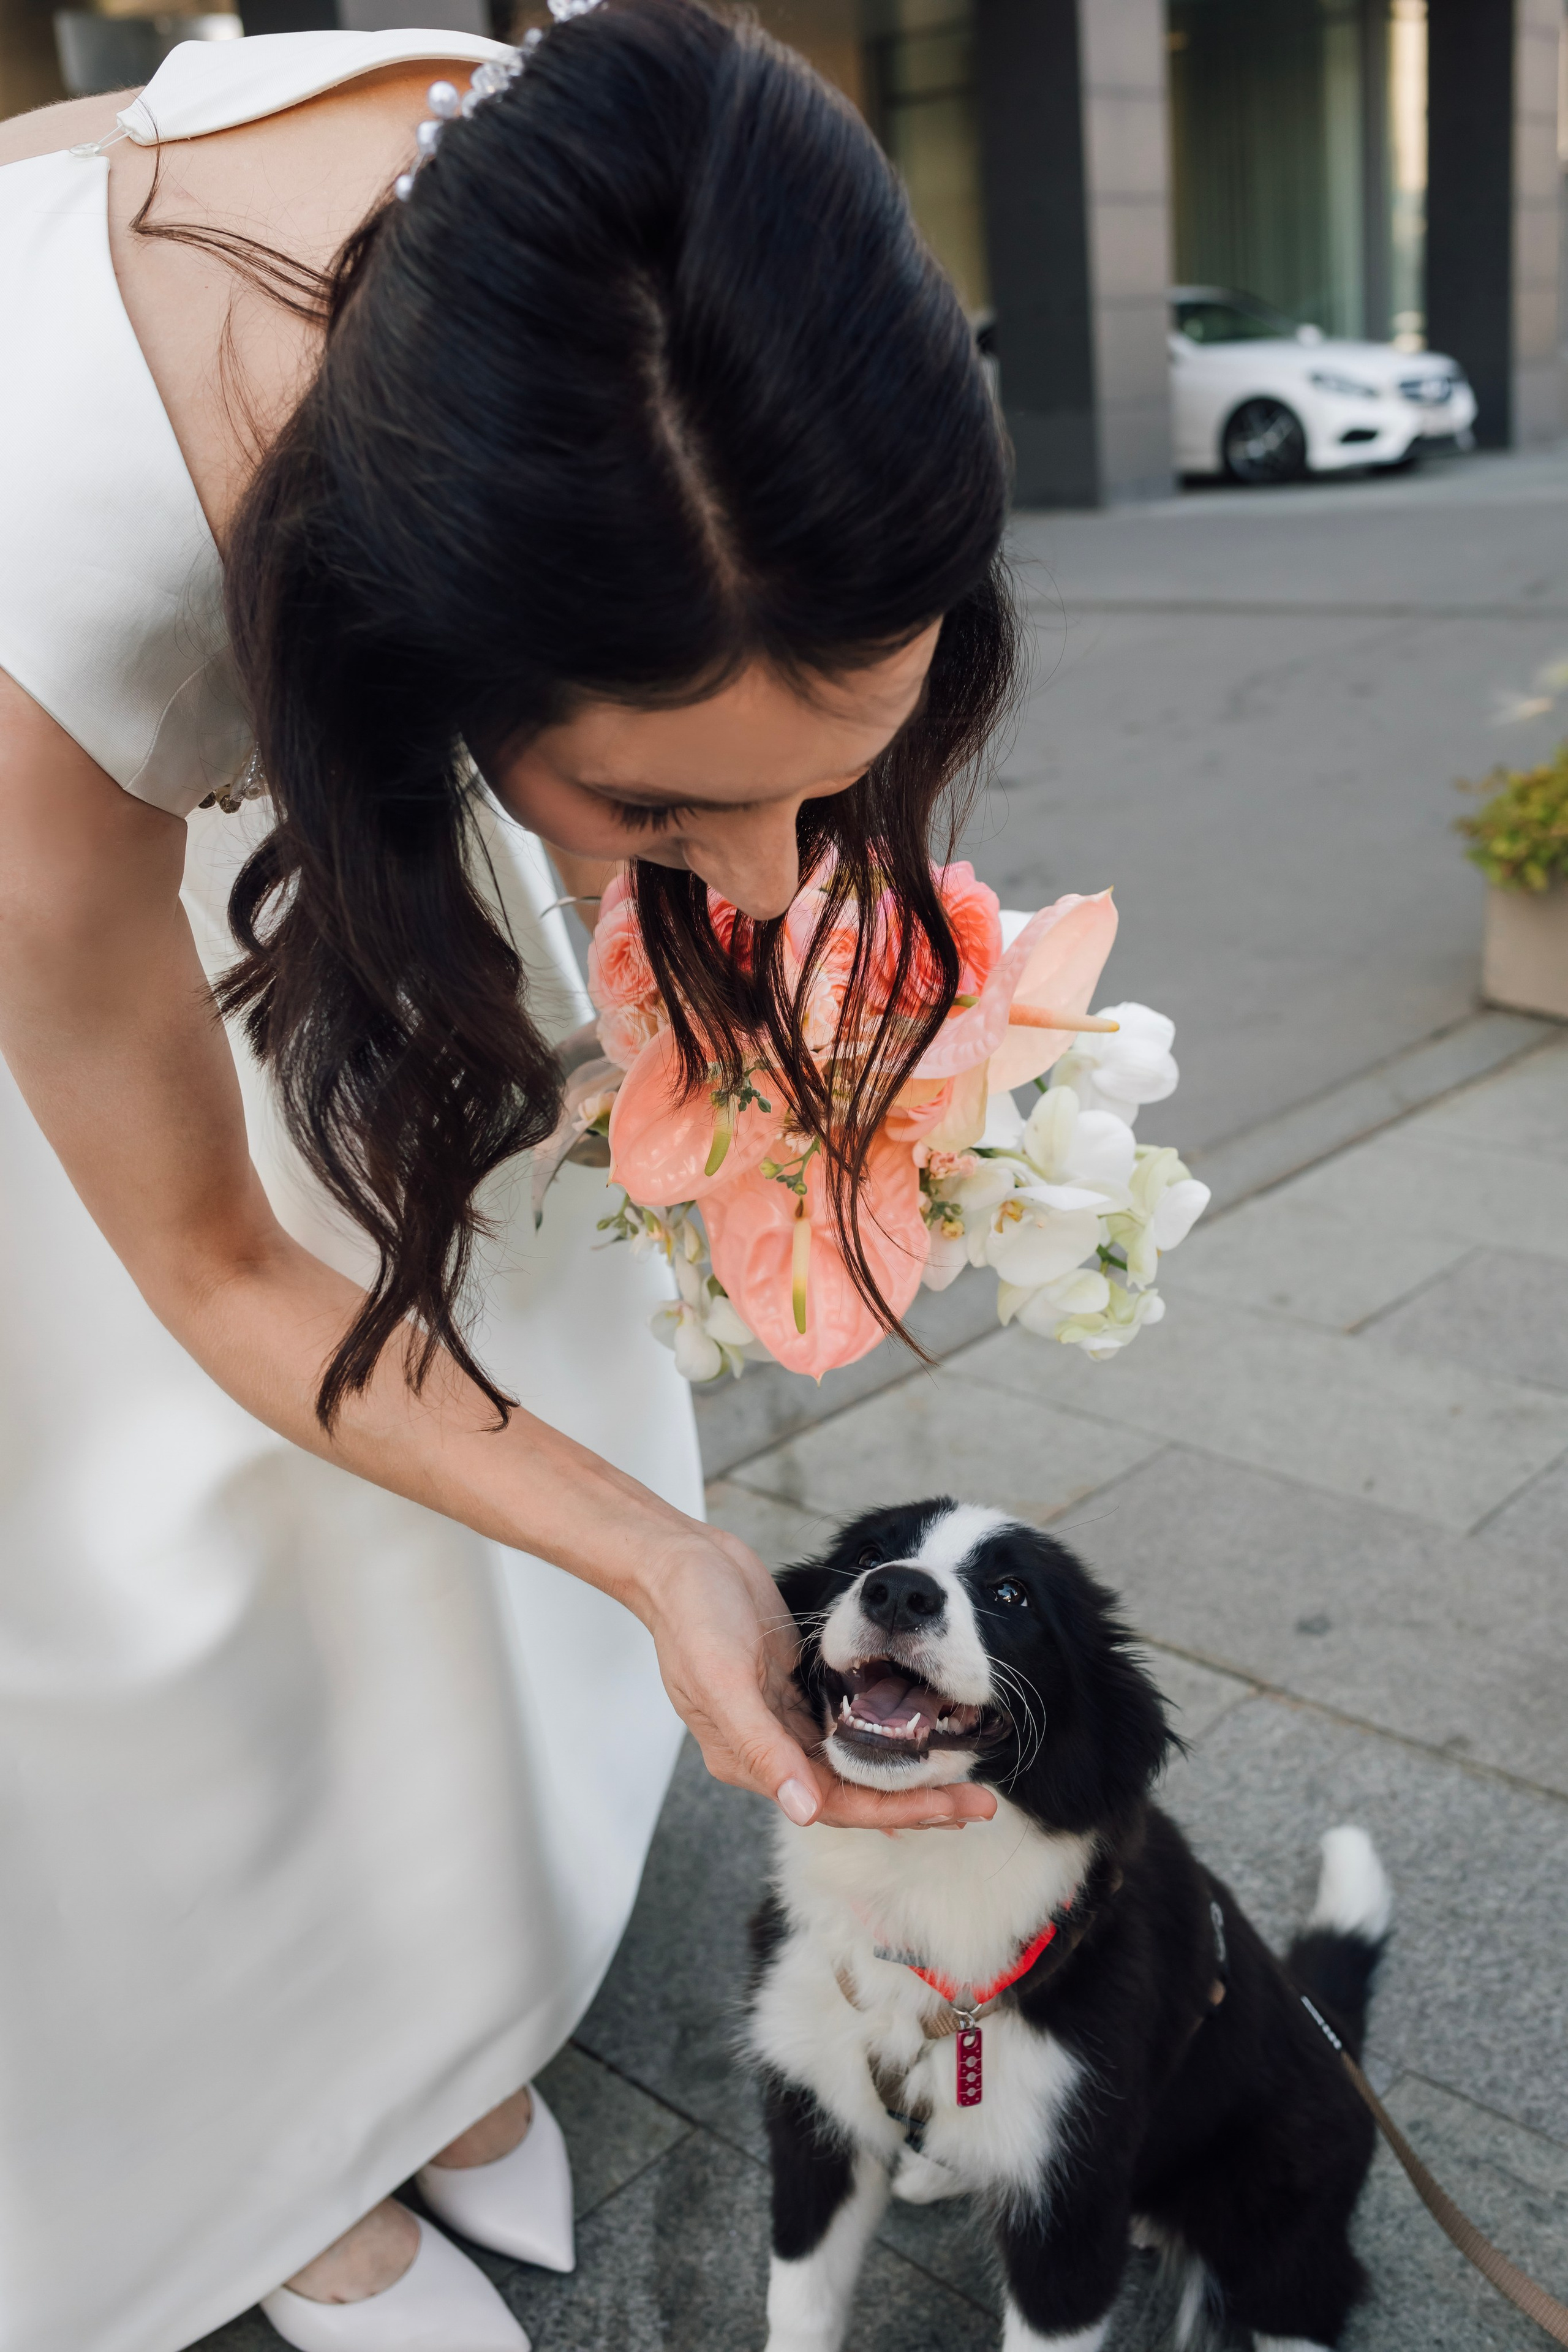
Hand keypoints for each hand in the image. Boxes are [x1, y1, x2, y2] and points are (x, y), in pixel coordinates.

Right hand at [638, 1525, 996, 1831]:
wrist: (681, 1561)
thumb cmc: (692, 1615)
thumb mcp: (722, 1678)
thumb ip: (761, 1746)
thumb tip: (802, 1810)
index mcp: (750, 1759)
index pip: (835, 1804)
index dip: (898, 1810)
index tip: (955, 1809)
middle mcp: (771, 1749)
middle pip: (854, 1792)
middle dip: (917, 1799)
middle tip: (979, 1800)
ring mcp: (785, 1720)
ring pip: (856, 1763)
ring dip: (908, 1771)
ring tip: (965, 1777)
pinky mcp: (798, 1689)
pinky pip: (849, 1727)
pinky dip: (887, 1734)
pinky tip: (923, 1734)